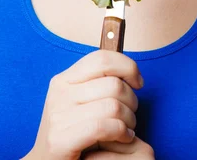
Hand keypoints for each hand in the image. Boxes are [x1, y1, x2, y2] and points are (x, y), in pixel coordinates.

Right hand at [26, 50, 143, 159]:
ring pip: (113, 106)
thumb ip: (98, 83)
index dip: (127, 67)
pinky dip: (121, 132)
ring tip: (128, 128)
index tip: (138, 82)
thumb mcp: (80, 101)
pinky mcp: (60, 140)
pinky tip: (124, 137)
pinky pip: (103, 126)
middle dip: (132, 99)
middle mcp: (59, 93)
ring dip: (129, 119)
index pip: (102, 58)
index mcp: (64, 79)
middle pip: (113, 84)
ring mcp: (58, 116)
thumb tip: (130, 71)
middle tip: (131, 113)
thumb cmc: (73, 132)